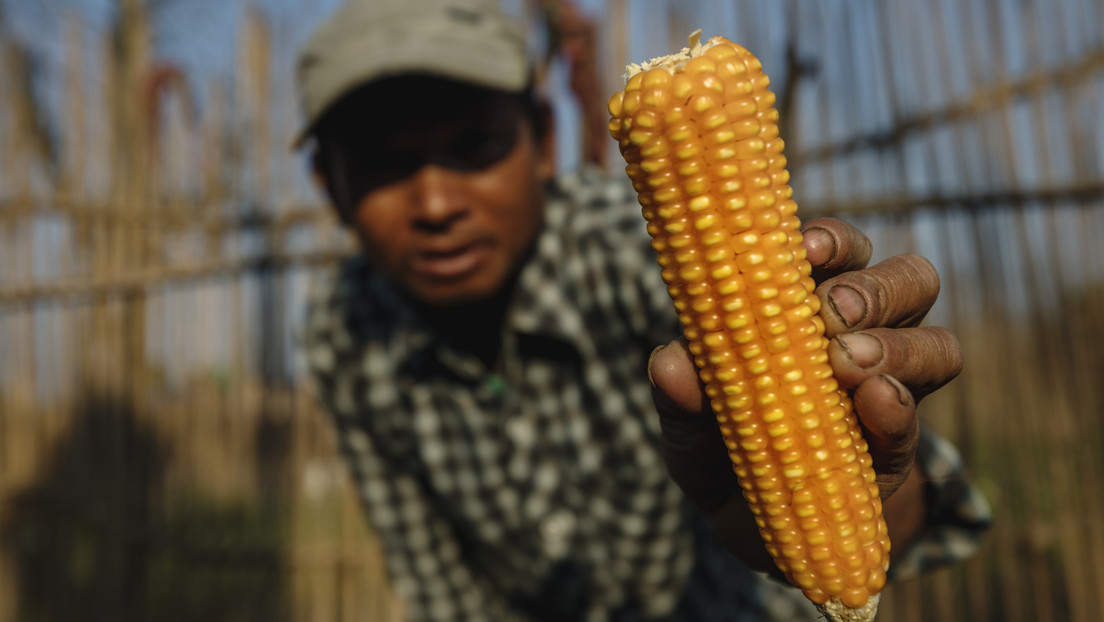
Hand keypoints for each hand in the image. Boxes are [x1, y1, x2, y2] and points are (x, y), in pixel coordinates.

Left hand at [648, 217, 962, 568]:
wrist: (754, 532)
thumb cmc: (721, 453)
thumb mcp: (688, 428)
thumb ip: (680, 396)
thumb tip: (672, 360)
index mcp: (809, 308)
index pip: (839, 251)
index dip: (831, 240)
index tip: (805, 248)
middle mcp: (865, 337)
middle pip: (909, 280)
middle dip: (872, 289)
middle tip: (832, 314)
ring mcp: (892, 392)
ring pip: (938, 344)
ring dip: (898, 346)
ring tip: (849, 364)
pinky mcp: (898, 449)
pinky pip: (916, 419)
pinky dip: (898, 408)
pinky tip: (874, 403)